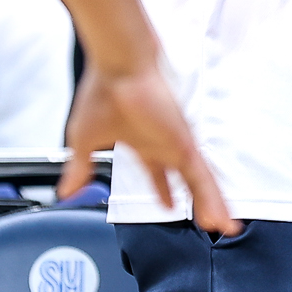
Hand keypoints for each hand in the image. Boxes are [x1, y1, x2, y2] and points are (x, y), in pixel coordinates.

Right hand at [61, 60, 239, 235]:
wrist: (119, 64)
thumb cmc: (102, 90)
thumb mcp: (83, 139)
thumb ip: (80, 168)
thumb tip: (66, 191)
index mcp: (141, 142)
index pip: (155, 172)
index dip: (162, 190)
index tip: (169, 204)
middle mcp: (163, 143)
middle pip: (185, 180)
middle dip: (195, 201)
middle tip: (208, 220)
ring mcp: (177, 144)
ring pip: (200, 183)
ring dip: (211, 205)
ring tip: (225, 227)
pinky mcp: (185, 144)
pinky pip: (204, 178)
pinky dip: (213, 199)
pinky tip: (221, 216)